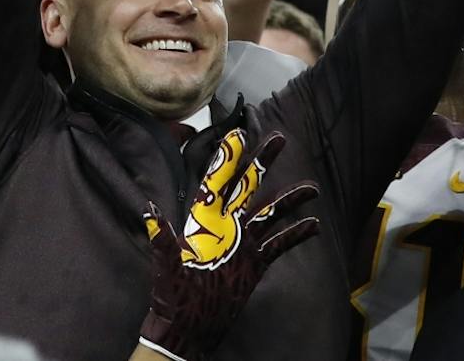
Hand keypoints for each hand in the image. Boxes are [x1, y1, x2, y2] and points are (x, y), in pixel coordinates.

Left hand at [139, 130, 319, 360]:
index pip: (217, 182)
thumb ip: (163, 241)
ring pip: (270, 213)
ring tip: (312, 188)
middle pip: (247, 187)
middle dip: (261, 163)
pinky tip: (314, 225)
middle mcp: (226, 227)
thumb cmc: (173, 299)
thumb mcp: (167, 269)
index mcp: (203, 222)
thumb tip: (149, 212)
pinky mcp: (255, 264)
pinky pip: (279, 244)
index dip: (227, 158)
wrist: (188, 330)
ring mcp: (243, 244)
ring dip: (290, 200)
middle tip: (278, 138)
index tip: (238, 133)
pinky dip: (296, 235)